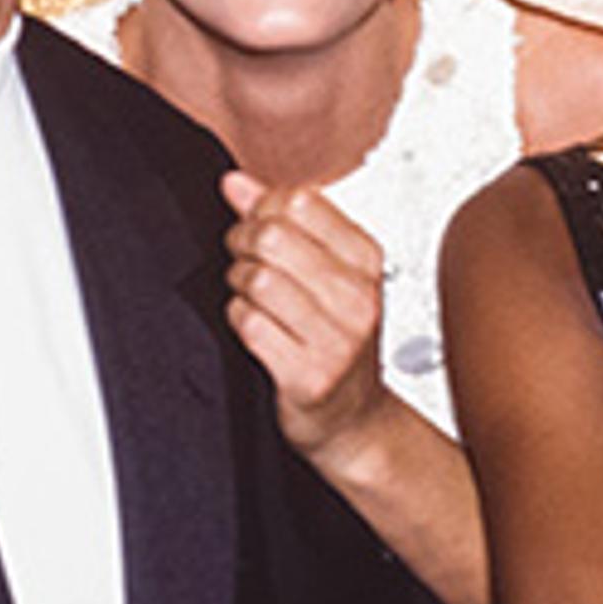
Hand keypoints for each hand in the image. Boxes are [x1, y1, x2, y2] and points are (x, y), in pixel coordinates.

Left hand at [222, 171, 394, 462]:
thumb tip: (235, 182)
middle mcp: (359, 298)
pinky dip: (241, 323)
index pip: (300, 200)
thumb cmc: (336, 342)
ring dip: (239, 287)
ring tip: (253, 299)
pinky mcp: (308, 375)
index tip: (259, 228)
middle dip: (242, 246)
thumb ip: (280, 221)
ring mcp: (337, 339)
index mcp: (367, 260)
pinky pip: (249, 325)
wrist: (354, 421)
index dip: (262, 209)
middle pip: (272, 237)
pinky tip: (256, 331)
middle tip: (244, 263)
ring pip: (257, 280)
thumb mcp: (324, 273)